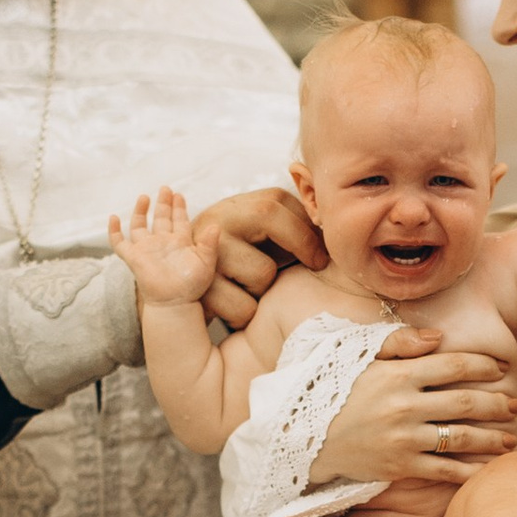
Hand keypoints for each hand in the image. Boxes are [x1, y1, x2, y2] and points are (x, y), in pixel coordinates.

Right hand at [108, 188, 218, 307]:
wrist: (174, 303)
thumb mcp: (205, 263)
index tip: (179, 195)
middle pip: (160, 218)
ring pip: (140, 225)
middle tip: (165, 188)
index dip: (179, 207)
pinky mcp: (134, 258)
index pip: (179, 220)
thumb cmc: (192, 286)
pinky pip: (119, 243)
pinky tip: (113, 218)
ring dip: (141, 211)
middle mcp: (162, 243)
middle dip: (163, 203)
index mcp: (180, 242)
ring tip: (144, 197)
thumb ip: (209, 244)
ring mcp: (147, 249)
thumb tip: (216, 226)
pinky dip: (114, 232)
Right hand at [194, 184, 325, 334]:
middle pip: (268, 213)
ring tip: (254, 290)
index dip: (308, 227)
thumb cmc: (241, 267)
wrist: (182, 291)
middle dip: (301, 242)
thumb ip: (292, 229)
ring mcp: (205, 251)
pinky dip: (248, 315)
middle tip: (316, 265)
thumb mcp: (264, 241)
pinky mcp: (199, 287)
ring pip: (262, 271)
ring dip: (267, 289)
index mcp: (237, 207)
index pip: (278, 201)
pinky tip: (236, 307)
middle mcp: (217, 219)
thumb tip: (334, 227)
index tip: (324, 253)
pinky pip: (245, 307)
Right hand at [316, 335, 516, 488]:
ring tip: (510, 439)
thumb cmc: (336, 391)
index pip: (453, 364)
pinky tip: (486, 468)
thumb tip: (439, 337)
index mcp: (398, 374)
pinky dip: (468, 470)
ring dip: (491, 438)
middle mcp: (404, 405)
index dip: (483, 366)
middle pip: (465, 401)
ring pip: (460, 437)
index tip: (502, 367)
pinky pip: (443, 469)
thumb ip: (400, 342)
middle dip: (496, 403)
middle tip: (516, 405)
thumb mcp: (360, 356)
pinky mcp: (399, 466)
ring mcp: (403, 438)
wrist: (304, 436)